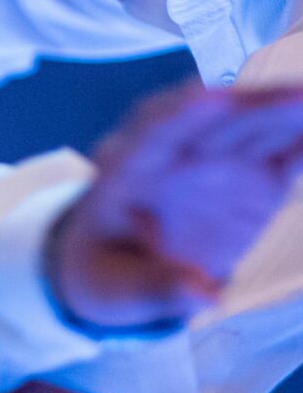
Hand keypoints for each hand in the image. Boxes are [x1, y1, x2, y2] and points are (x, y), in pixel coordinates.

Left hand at [51, 82, 302, 329]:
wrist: (119, 263)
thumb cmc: (107, 272)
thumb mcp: (120, 290)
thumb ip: (157, 287)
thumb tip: (203, 295)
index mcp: (124, 175)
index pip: (150, 138)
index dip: (178, 117)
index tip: (208, 98)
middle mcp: (173, 157)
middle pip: (213, 124)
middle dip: (253, 108)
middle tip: (297, 97)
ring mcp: (215, 162)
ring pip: (254, 129)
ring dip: (288, 113)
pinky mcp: (251, 177)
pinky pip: (284, 155)